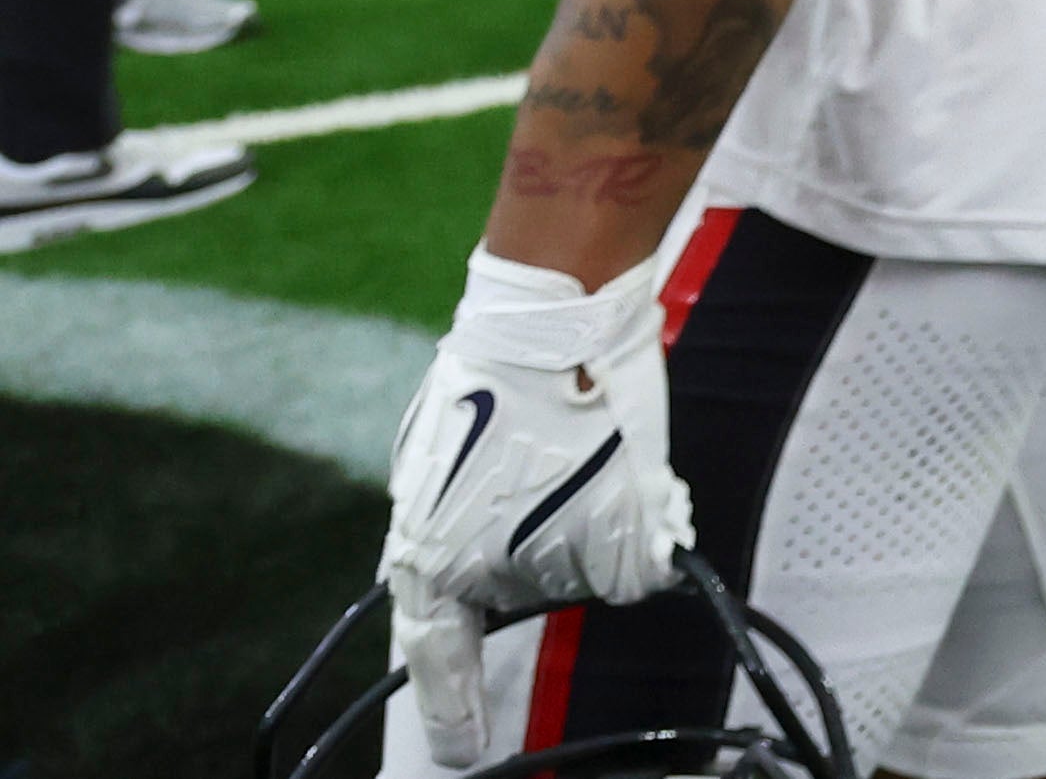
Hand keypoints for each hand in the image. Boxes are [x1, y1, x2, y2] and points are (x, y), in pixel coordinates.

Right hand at [383, 249, 694, 753]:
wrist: (559, 312)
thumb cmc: (579, 433)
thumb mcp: (618, 535)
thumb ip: (616, 581)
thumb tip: (622, 575)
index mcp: (433, 571)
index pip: (441, 668)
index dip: (455, 716)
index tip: (460, 754)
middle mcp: (421, 528)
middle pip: (470, 602)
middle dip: (514, 612)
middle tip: (533, 631)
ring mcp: (436, 473)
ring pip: (494, 537)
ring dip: (549, 534)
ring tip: (606, 502)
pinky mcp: (466, 426)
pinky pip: (506, 483)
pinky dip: (551, 486)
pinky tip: (599, 465)